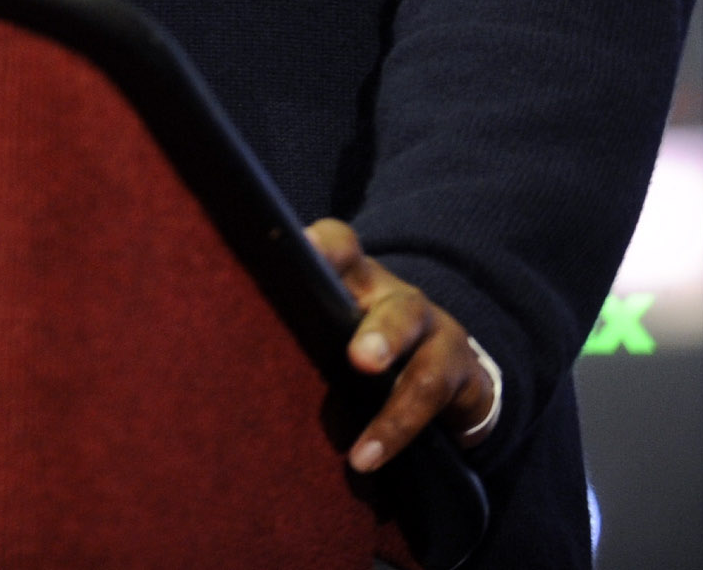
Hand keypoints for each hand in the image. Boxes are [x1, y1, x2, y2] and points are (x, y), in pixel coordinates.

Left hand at [305, 219, 501, 471]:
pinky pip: (434, 400)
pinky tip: (367, 456)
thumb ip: (301, 329)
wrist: (447, 374)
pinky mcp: (464, 373)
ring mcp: (437, 332)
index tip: (301, 252)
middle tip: (361, 360)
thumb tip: (238, 364)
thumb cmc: (363, 342)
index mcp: (358, 277)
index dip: (324, 247)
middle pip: (397, 307)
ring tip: (361, 444)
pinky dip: (397, 431)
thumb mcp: (332, 325)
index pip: (343, 247)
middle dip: (383, 333)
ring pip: (425, 364)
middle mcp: (400, 298)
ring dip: (394, 405)